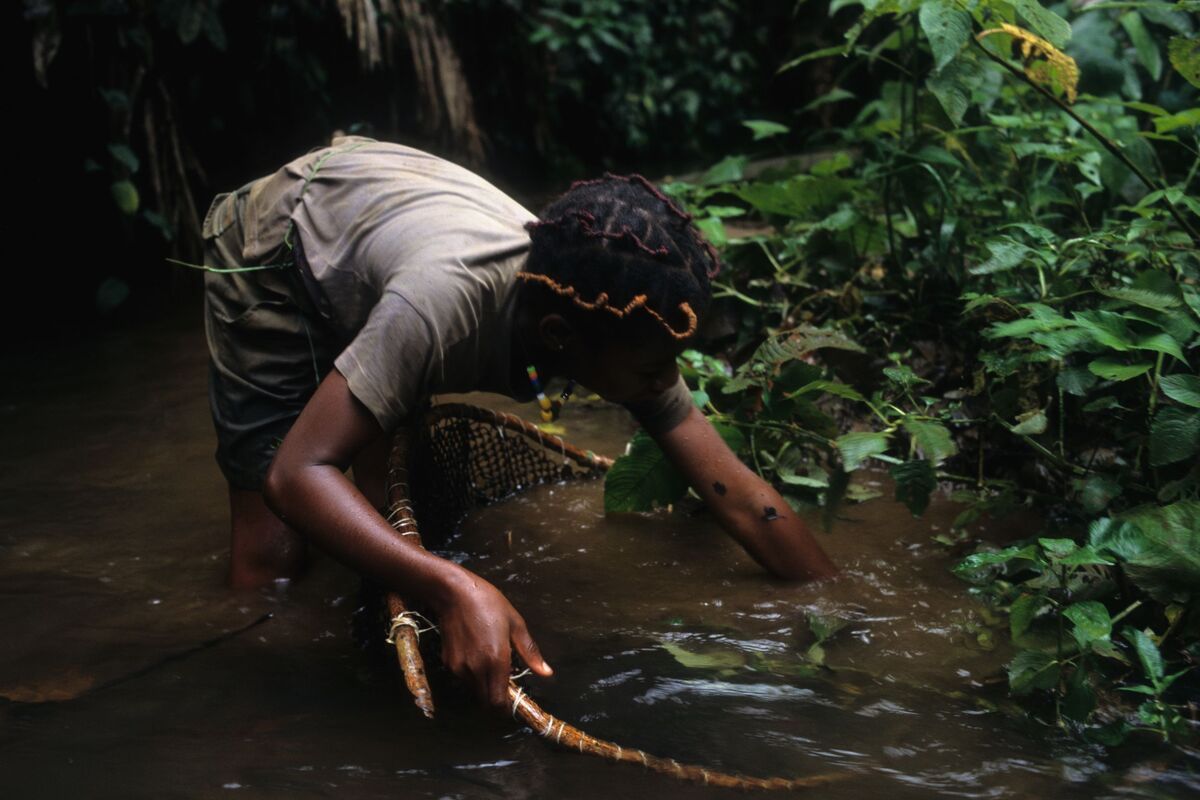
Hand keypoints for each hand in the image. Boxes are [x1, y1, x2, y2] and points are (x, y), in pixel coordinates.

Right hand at [432, 568, 553, 712]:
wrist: (454, 593)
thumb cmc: (489, 604)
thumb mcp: (515, 624)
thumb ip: (530, 652)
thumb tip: (547, 673)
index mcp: (496, 660)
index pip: (498, 702)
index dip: (506, 708)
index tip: (513, 702)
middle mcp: (476, 669)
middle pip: (485, 702)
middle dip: (496, 700)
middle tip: (505, 685)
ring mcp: (459, 667)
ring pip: (474, 691)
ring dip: (484, 687)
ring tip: (490, 665)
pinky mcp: (448, 663)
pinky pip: (463, 679)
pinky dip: (471, 676)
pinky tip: (476, 655)